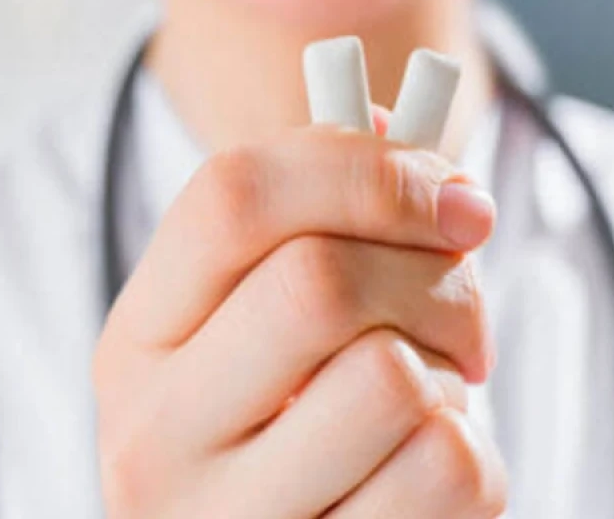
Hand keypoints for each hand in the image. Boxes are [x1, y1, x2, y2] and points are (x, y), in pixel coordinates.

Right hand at [93, 121, 505, 517]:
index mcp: (137, 339)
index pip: (232, 197)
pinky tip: (424, 468)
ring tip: (426, 399)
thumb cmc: (289, 421)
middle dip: (433, 275)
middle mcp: (155, 432)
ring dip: (450, 375)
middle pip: (318, 283)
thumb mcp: (273, 320)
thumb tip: (408, 143)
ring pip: (392, 381)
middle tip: (461, 307)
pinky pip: (449, 471)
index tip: (452, 197)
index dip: (365, 170)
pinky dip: (477, 453)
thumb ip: (327, 223)